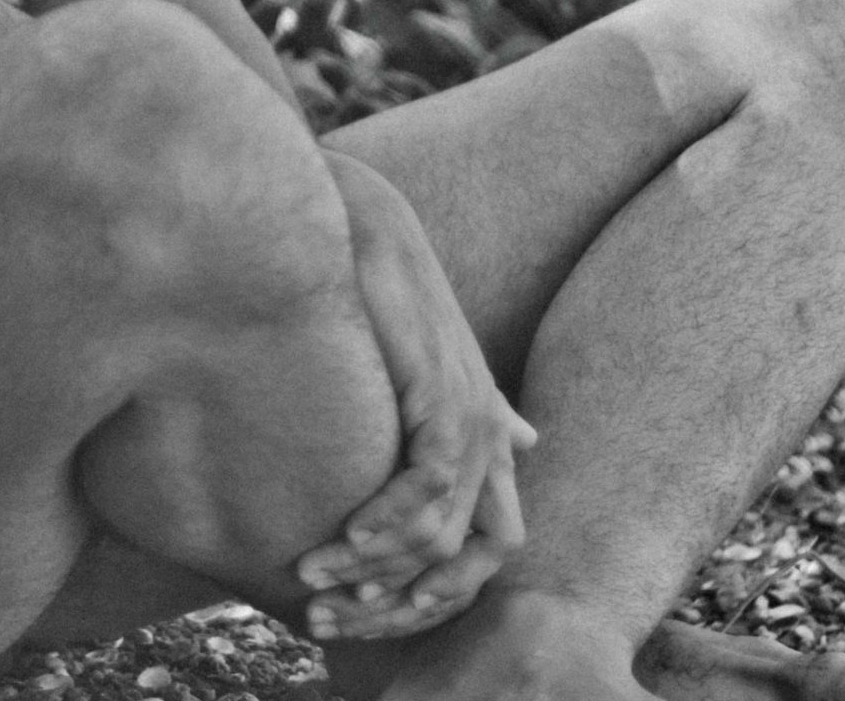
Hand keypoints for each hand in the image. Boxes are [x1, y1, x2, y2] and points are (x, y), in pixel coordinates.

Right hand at [295, 153, 535, 642]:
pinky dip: (384, 523)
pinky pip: (427, 485)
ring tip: (316, 580)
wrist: (369, 226)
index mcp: (493, 439)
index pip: (488, 553)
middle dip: (403, 603)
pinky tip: (342, 538)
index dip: (435, 596)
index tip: (368, 613)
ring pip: (441, 536)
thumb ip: (484, 413)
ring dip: (375, 570)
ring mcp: (471, 415)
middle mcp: (492, 436)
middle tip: (332, 617)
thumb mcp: (444, 367)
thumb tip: (528, 440)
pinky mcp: (442, 393)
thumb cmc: (394, 292)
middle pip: (473, 562)